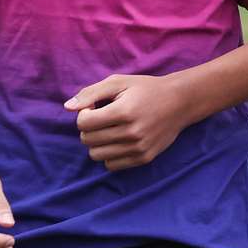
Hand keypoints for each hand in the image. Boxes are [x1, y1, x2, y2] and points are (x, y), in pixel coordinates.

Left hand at [66, 74, 194, 171]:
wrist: (180, 102)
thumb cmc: (146, 89)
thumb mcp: (119, 82)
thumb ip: (91, 93)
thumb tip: (67, 107)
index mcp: (123, 112)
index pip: (83, 123)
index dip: (84, 113)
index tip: (95, 107)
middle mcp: (131, 132)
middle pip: (88, 139)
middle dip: (89, 128)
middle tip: (103, 118)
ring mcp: (138, 148)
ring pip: (96, 155)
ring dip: (97, 142)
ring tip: (109, 130)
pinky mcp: (144, 158)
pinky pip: (111, 165)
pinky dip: (109, 154)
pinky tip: (118, 141)